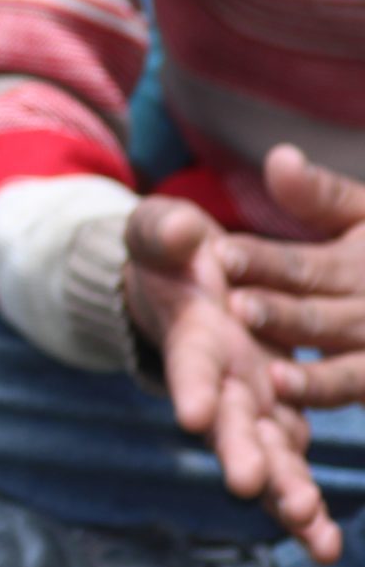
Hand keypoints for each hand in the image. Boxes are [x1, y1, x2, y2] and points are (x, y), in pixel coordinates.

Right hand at [125, 194, 334, 560]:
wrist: (188, 275)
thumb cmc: (168, 253)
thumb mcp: (158, 231)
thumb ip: (163, 230)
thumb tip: (182, 234)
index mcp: (192, 336)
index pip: (190, 366)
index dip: (192, 388)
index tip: (196, 414)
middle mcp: (220, 380)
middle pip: (229, 424)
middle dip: (241, 455)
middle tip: (250, 484)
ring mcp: (251, 403)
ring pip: (269, 455)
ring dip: (285, 492)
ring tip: (308, 529)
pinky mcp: (279, 413)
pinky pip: (295, 461)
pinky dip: (306, 506)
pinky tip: (324, 543)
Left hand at [220, 146, 364, 407]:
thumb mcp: (361, 215)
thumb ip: (318, 195)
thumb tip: (279, 158)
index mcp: (362, 262)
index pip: (307, 265)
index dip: (264, 261)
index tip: (217, 254)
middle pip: (328, 316)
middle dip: (286, 315)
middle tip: (237, 309)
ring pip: (353, 368)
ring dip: (317, 376)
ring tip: (274, 378)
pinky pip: (361, 389)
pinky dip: (334, 396)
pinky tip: (305, 408)